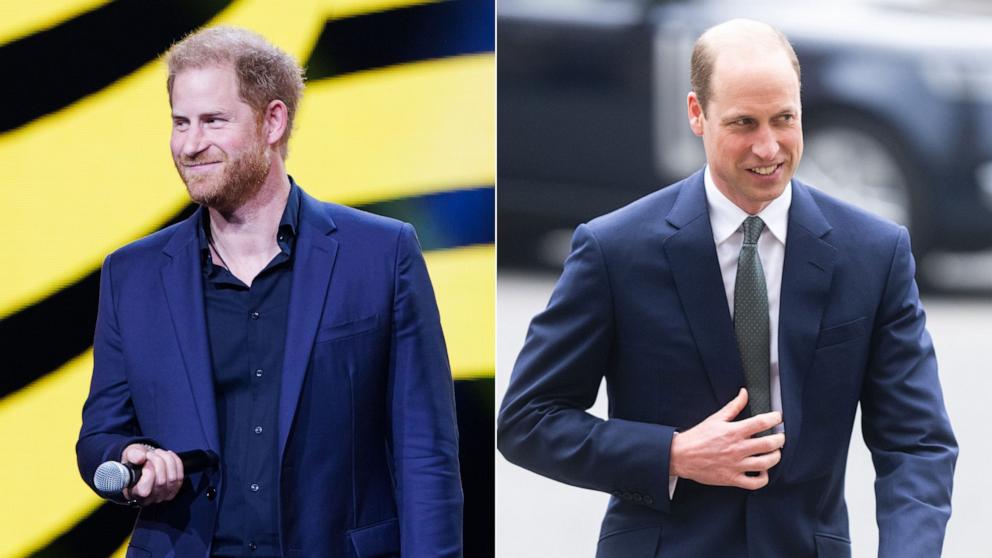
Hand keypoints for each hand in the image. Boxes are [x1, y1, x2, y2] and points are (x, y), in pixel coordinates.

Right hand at [121, 444, 184, 503]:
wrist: (145, 461)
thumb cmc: (135, 461)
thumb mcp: (129, 455)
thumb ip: (132, 455)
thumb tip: (141, 458)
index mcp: (134, 493)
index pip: (144, 491)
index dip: (148, 473)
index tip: (146, 461)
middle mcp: (149, 498)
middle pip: (161, 482)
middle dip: (158, 462)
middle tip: (151, 453)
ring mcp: (163, 495)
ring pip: (172, 479)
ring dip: (167, 460)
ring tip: (159, 453)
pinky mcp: (174, 490)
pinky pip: (180, 476)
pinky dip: (176, 462)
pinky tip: (169, 455)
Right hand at [669, 388, 784, 489]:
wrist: (681, 456)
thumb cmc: (698, 437)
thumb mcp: (715, 418)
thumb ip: (733, 406)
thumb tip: (744, 393)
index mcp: (733, 431)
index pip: (762, 422)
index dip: (775, 418)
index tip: (778, 417)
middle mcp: (737, 448)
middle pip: (769, 444)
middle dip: (780, 439)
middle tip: (780, 436)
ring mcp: (736, 465)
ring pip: (766, 463)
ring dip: (776, 457)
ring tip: (775, 452)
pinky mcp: (732, 479)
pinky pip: (755, 483)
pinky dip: (764, 478)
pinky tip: (763, 471)